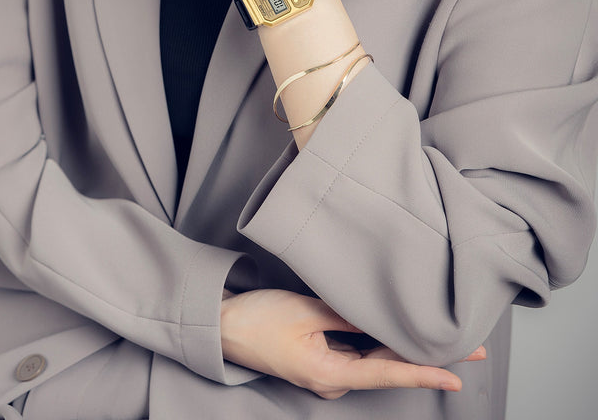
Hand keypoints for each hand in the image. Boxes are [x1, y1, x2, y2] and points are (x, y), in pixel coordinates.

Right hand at [220, 289, 485, 398]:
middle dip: (425, 356)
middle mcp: (332, 382)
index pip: (387, 375)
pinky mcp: (319, 363)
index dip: (424, 373)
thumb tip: (384, 319)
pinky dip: (377, 344)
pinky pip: (355, 355)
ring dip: (401, 348)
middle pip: (386, 369)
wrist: (224, 328)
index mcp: (329, 374)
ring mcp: (326, 374)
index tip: (458, 375)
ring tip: (438, 334)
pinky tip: (394, 330)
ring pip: (372, 361)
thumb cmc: (259, 319)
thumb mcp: (305, 311)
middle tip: (468, 347)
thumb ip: (347, 317)